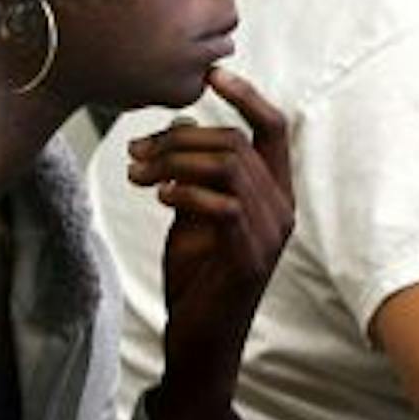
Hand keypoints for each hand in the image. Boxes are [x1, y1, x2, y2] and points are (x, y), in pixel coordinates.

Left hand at [126, 68, 295, 419]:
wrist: (200, 344)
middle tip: (136, 153)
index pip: (274, 129)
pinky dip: (187, 193)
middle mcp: (281, 209)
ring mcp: (270, 234)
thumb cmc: (199, 280)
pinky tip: (160, 198)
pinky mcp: (249, 257)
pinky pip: (224, 205)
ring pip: (229, 167)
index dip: (247, 96)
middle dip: (180, 140)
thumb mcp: (194, 218)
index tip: (214, 75)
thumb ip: (196, 177)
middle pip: (236, 143)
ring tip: (139, 175)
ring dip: (176, 163)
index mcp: (274, 194)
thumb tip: (181, 128)